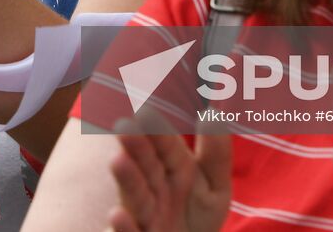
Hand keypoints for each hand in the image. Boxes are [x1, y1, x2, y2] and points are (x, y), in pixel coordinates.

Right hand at [106, 111, 231, 231]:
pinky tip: (116, 215)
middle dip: (137, 147)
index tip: (146, 111)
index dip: (158, 131)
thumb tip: (212, 114)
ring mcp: (145, 216)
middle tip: (124, 125)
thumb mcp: (215, 187)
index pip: (168, 147)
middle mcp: (154, 189)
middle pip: (147, 166)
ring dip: (127, 180)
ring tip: (117, 160)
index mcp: (174, 169)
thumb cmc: (196, 216)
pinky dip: (124, 227)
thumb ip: (216, 154)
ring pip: (137, 197)